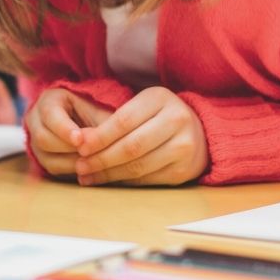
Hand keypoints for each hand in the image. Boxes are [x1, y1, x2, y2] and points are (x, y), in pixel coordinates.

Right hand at [22, 88, 110, 177]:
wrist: (88, 123)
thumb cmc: (94, 113)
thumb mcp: (97, 112)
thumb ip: (100, 125)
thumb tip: (97, 143)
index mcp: (48, 101)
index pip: (50, 114)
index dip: (64, 129)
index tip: (79, 140)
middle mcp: (35, 120)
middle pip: (43, 138)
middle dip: (68, 148)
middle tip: (90, 152)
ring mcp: (35, 141)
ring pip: (46, 157)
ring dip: (71, 162)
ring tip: (92, 161)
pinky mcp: (42, 159)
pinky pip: (53, 169)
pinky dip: (71, 170)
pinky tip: (88, 168)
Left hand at [71, 87, 208, 186]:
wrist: (199, 132)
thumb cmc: (158, 117)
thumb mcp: (139, 108)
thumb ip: (112, 122)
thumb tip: (80, 140)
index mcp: (160, 98)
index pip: (123, 120)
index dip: (99, 137)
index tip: (80, 147)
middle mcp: (176, 120)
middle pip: (131, 146)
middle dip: (101, 159)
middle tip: (80, 167)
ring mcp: (184, 146)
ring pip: (138, 166)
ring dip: (109, 174)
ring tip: (88, 176)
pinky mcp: (184, 170)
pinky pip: (148, 179)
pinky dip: (124, 181)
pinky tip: (109, 181)